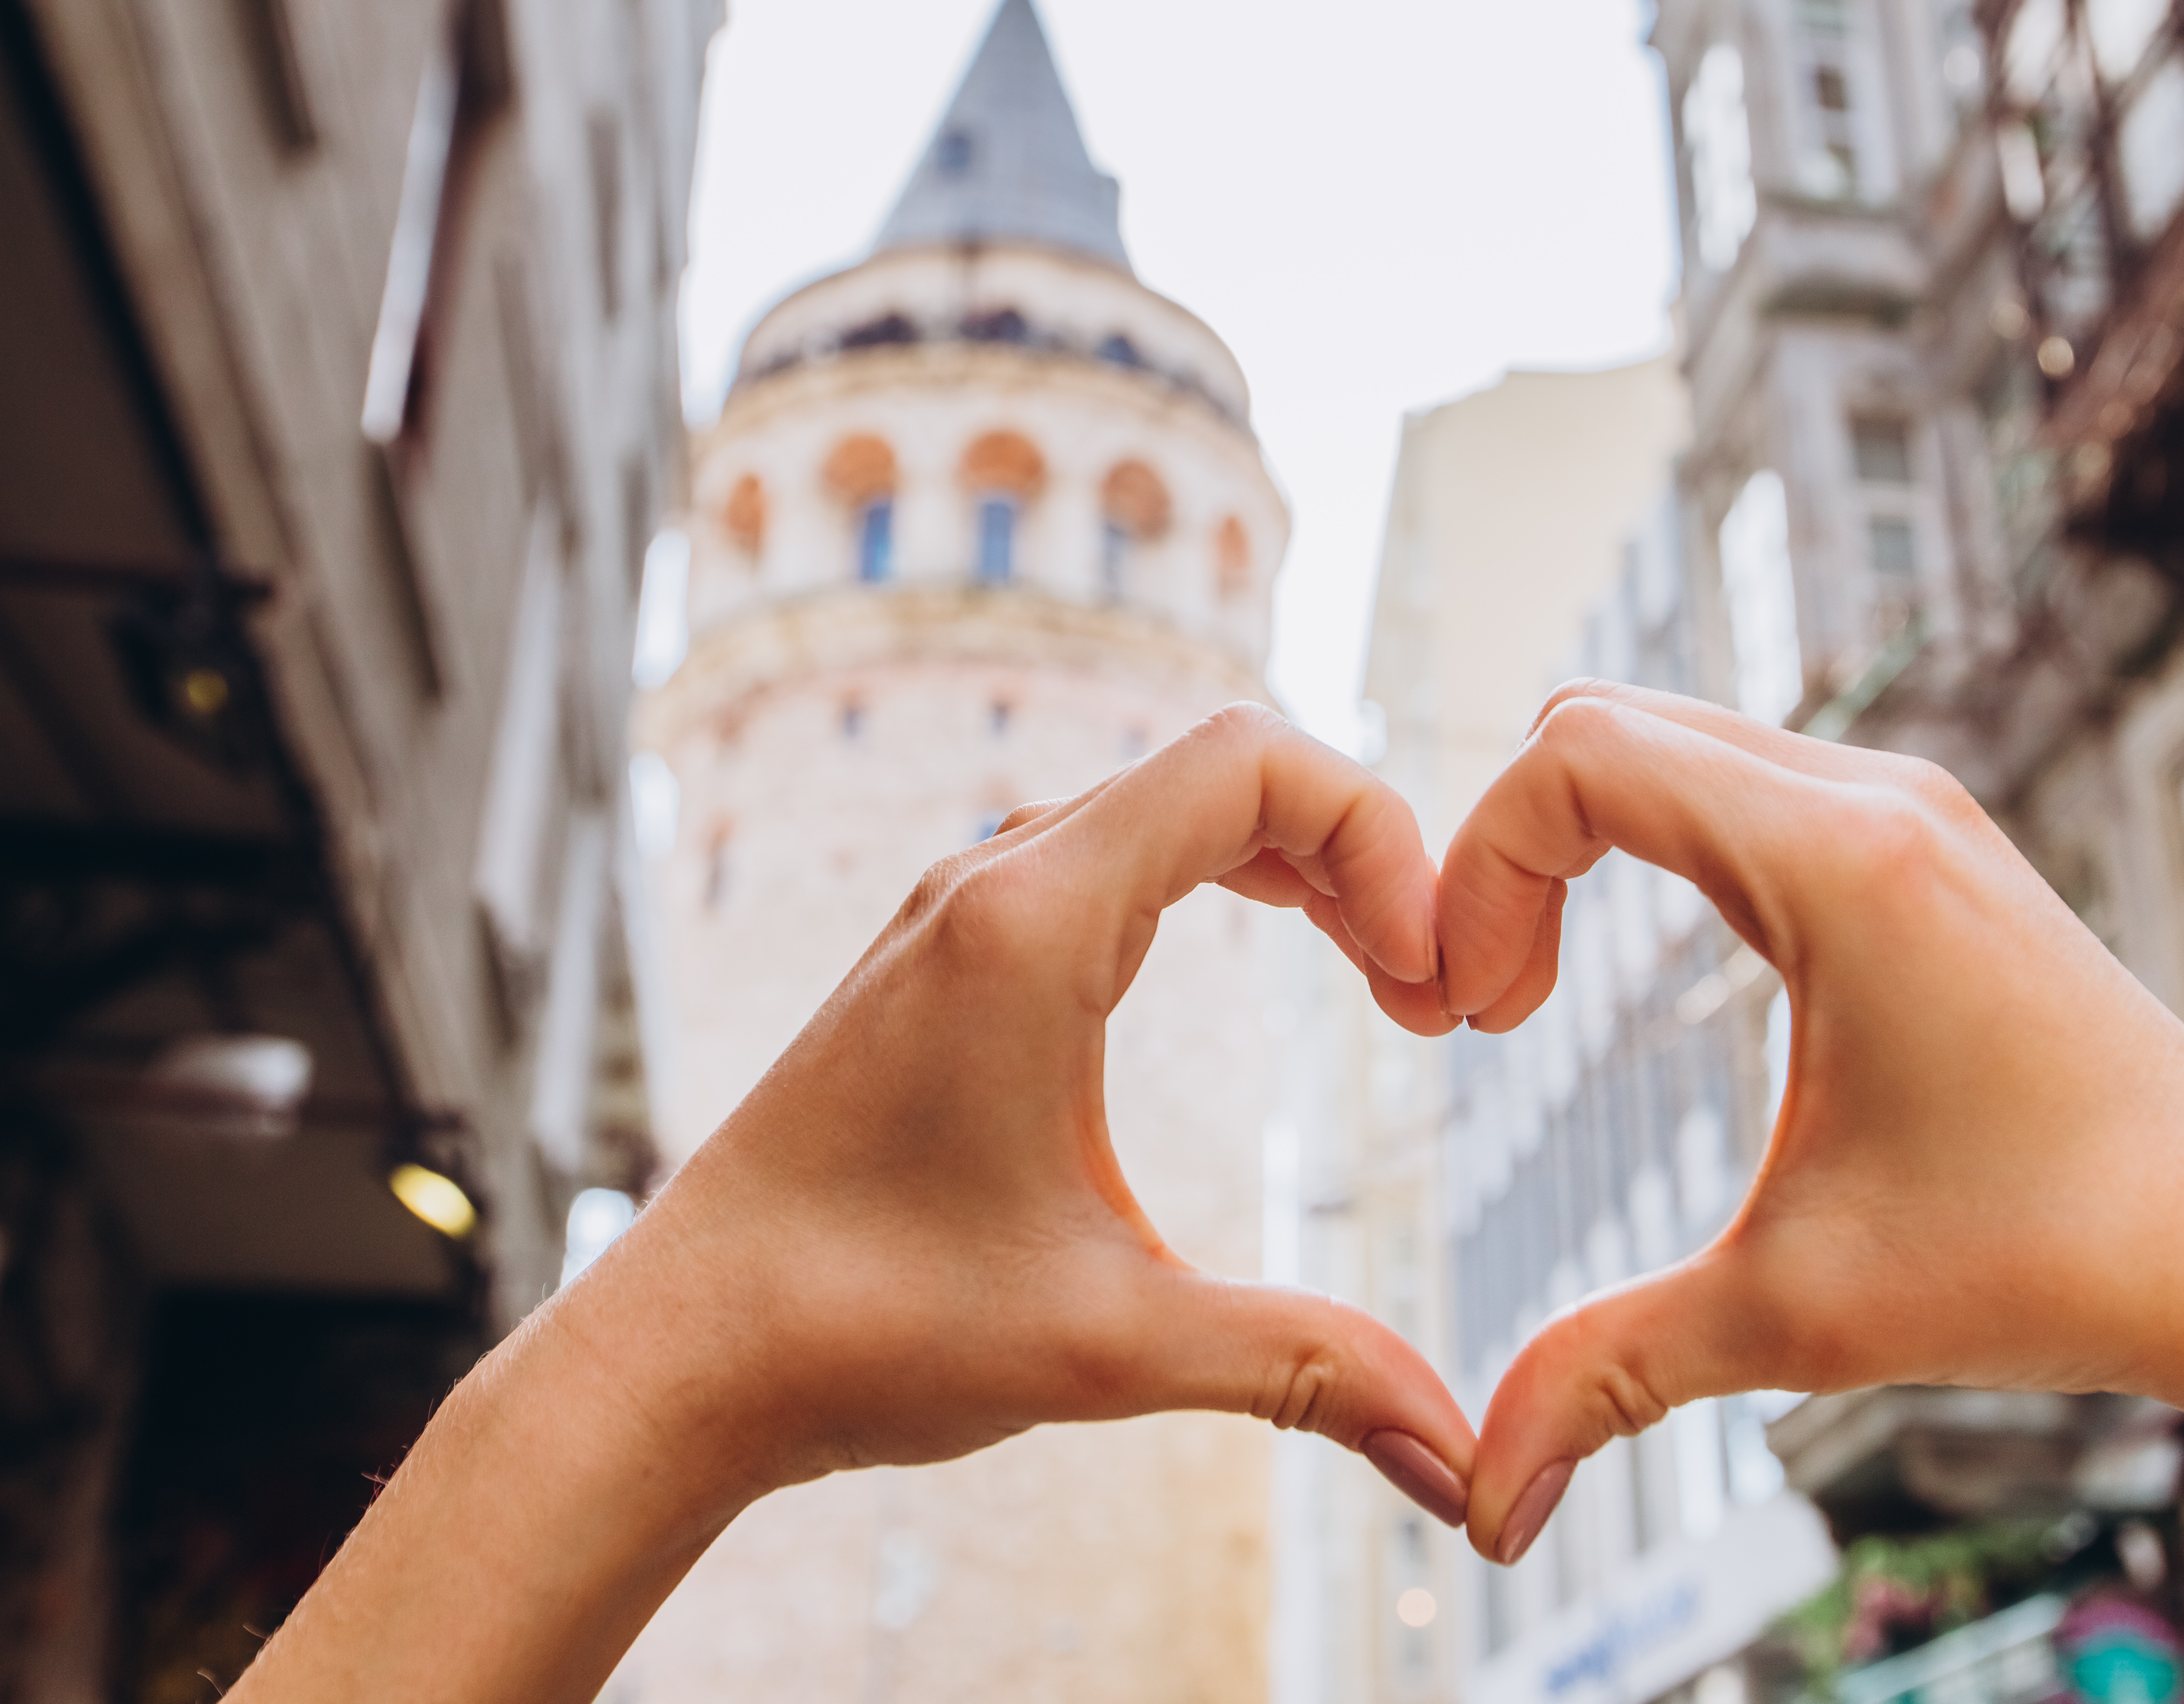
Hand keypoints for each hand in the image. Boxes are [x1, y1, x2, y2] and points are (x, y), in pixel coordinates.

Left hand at [635, 701, 1470, 1493]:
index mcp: (1031, 925)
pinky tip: (1266, 956)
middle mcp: (990, 885)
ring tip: (1379, 972)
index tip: (1427, 981)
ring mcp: (959, 916)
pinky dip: (1215, 880)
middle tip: (1427, 991)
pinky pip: (1110, 854)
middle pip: (1225, 769)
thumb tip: (1461, 1461)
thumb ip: (1303, 1370)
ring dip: (1290, 865)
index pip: (1252, 761)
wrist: (682, 1357)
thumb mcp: (1112, 1347)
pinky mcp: (943, 961)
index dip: (1380, 837)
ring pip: (1164, 807)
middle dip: (1357, 854)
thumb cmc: (862, 1330)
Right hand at [1434, 682, 2183, 1551]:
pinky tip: (1649, 980)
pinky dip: (1654, 844)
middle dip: (1507, 852)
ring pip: (1669, 743)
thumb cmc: (2045, 1265)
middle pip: (1602, 721)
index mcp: (1840, 861)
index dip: (1475, 869)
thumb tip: (1482, 1510)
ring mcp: (1915, 808)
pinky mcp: (1933, 845)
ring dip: (1575, 845)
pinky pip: (1741, 782)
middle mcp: (1879, 796)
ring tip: (1538, 998)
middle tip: (1489, 1013)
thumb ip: (1611, 1378)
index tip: (1469, 1023)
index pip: (1573, 756)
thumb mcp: (1798, 1317)